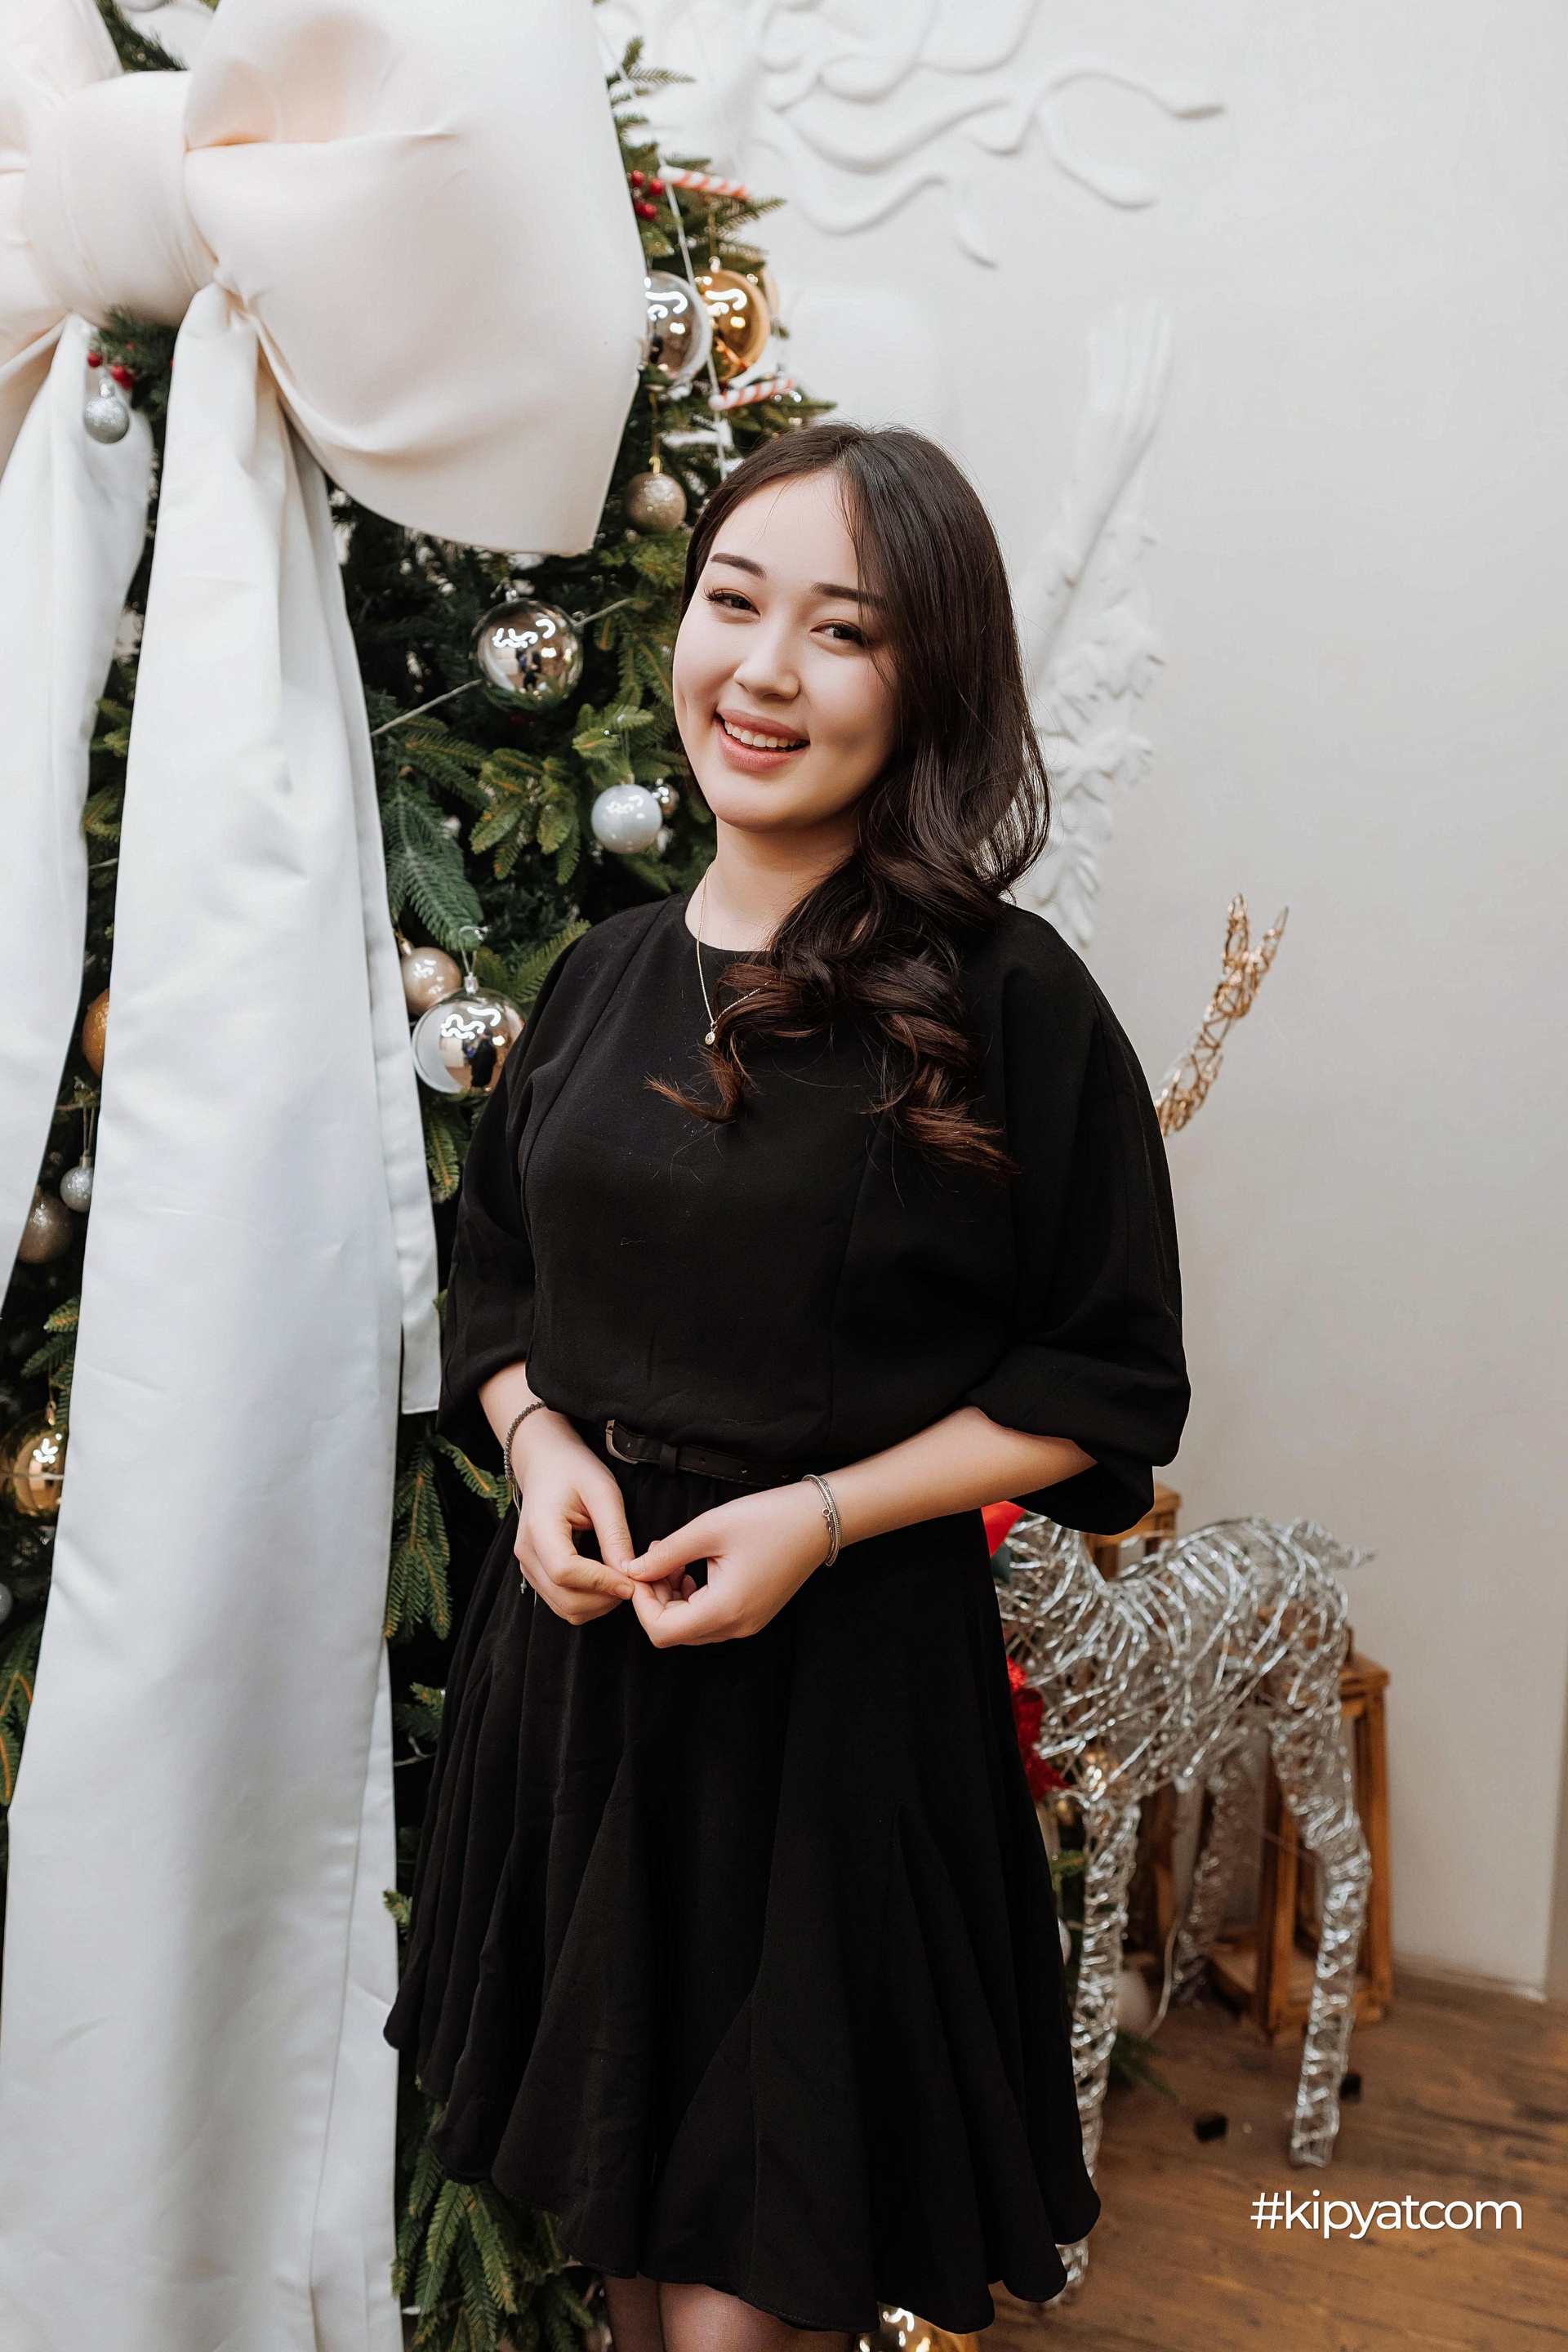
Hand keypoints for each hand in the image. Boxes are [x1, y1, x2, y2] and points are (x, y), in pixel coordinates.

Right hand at [510, 1411, 634, 1625]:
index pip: (565, 1570)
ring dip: (599, 1605)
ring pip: (565, 1608)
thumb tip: (630, 1573)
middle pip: (564, 1598)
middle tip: (635, 1584)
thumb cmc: (574, 1471)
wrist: (546, 1464)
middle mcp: (527, 1553)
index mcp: (539, 1527)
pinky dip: (589, 1602)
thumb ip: (615, 1534)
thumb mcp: (603, 1492)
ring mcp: (528, 1567)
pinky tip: (608, 1583)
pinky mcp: (537, 1574)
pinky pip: (562, 1602)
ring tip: (624, 1582)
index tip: (632, 1581)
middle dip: (604, 1599)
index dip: (601, 1582)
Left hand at [627, 1481, 830, 1647]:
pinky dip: (691, 1599)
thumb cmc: (768, 1519)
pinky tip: (692, 1569)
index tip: (640, 1570)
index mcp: (725, 1610)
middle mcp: (736, 1627)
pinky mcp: (752, 1615)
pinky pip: (709, 1619)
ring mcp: (747, 1624)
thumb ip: (666, 1555)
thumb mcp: (709, 1529)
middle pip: (673, 1632)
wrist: (819, 1519)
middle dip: (654, 1598)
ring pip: (690, 1626)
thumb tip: (632, 1570)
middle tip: (655, 1558)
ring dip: (671, 1598)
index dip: (641, 1603)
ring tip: (673, 1560)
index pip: (661, 1631)